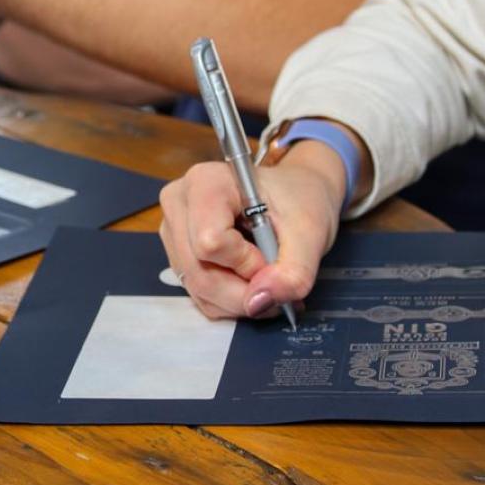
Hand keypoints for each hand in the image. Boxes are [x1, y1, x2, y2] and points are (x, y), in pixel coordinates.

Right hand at [158, 141, 346, 319]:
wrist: (295, 194)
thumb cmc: (299, 200)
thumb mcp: (310, 233)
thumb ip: (293, 272)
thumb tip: (260, 303)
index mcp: (206, 181)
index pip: (210, 241)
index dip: (246, 263)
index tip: (271, 255)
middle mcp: (180, 203)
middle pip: (199, 270)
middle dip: (244, 289)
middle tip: (276, 279)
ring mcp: (174, 230)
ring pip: (197, 287)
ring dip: (238, 298)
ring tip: (267, 280)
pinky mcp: (178, 254)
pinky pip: (198, 294)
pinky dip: (229, 300)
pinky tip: (250, 282)